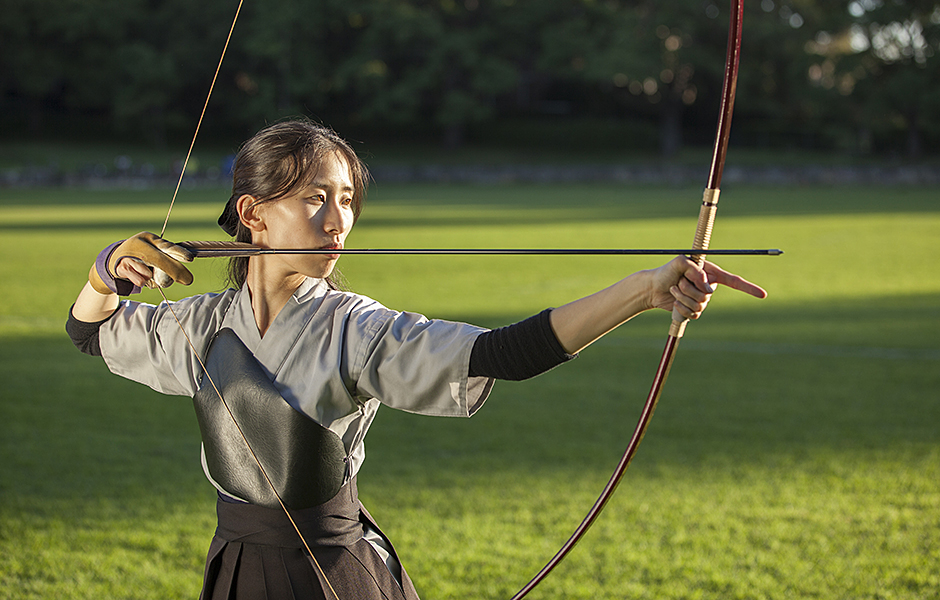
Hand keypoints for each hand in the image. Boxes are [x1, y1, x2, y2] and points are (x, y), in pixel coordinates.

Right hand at [88, 232, 193, 295]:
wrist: (116, 259)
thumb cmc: (142, 254)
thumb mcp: (155, 250)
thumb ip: (167, 256)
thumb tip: (185, 267)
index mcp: (152, 239)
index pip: (167, 246)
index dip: (179, 252)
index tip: (190, 258)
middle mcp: (141, 245)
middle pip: (160, 261)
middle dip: (175, 271)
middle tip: (188, 280)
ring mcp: (131, 256)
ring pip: (149, 274)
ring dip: (152, 277)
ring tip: (146, 271)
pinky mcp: (123, 267)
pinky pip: (141, 281)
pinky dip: (142, 281)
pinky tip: (136, 274)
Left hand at [648, 256, 766, 320]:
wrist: (652, 288)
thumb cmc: (666, 272)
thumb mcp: (680, 263)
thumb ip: (695, 269)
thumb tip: (707, 287)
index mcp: (710, 273)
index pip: (733, 280)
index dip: (749, 288)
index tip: (763, 295)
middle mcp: (708, 286)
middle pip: (708, 295)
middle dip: (689, 289)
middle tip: (678, 282)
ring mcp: (701, 299)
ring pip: (699, 305)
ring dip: (683, 298)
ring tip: (674, 290)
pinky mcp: (693, 310)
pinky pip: (693, 315)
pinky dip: (681, 308)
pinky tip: (674, 302)